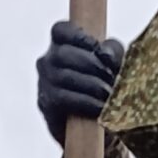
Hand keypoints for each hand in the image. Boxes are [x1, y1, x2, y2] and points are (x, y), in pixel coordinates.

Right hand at [35, 21, 123, 144]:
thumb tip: (105, 54)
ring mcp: (44, 83)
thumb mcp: (114, 65)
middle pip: (63, 53)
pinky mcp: (46, 105)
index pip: (60, 30)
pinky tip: (100, 107)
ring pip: (64, 76)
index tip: (96, 47)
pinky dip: (84, 102)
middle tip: (110, 76)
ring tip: (109, 94)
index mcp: (61, 45)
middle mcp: (48, 61)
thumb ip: (113, 52)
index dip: (77, 35)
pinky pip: (63, 98)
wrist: (99, 127)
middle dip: (91, 64)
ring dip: (91, 85)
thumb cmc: (105, 87)